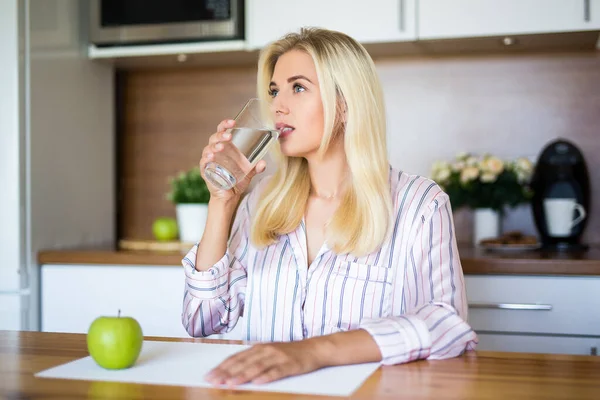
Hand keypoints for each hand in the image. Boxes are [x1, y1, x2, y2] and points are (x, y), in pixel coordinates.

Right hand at [200, 119, 266, 201]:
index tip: (233, 122)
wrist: (230, 196)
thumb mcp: (249, 173)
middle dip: (220, 135)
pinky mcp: (206, 171)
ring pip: (208, 149)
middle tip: (228, 136)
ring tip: (221, 147)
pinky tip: (211, 157)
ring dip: (214, 146)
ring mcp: (210, 161)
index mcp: (226, 148)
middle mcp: (216, 152)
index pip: (222, 131)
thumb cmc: (237, 181)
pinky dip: (206, 159)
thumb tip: (263, 163)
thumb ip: (256, 167)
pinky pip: (203, 163)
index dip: (225, 125)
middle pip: (214, 138)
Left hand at [204, 340, 324, 385]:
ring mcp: (278, 357)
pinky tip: (257, 382)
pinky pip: (276, 372)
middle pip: (243, 362)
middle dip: (226, 372)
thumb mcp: (268, 354)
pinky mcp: (290, 364)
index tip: (209, 376)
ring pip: (256, 367)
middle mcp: (266, 350)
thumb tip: (231, 372)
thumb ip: (252, 361)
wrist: (314, 349)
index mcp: (258, 348)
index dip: (221, 367)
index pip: (236, 358)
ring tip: (230, 383)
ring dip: (242, 375)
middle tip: (213, 381)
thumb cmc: (289, 354)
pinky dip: (266, 377)